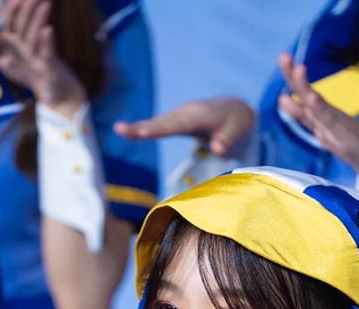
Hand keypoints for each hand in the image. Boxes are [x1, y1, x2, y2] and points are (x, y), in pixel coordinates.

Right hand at [0, 0, 85, 115]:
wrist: (55, 94)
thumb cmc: (35, 71)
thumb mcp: (16, 57)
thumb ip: (1, 42)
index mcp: (11, 47)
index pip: (9, 24)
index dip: (11, 10)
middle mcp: (19, 54)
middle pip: (19, 29)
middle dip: (24, 11)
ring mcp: (33, 61)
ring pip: (32, 38)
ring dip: (37, 20)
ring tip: (45, 2)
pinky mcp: (48, 69)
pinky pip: (47, 53)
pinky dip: (47, 42)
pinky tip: (49, 29)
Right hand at [114, 96, 254, 155]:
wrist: (235, 110)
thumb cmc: (237, 123)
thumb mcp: (238, 132)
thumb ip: (228, 140)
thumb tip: (217, 148)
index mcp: (200, 115)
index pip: (177, 125)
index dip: (159, 129)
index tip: (143, 132)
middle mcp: (186, 112)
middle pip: (162, 122)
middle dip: (142, 127)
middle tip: (120, 129)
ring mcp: (180, 115)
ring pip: (158, 122)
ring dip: (138, 127)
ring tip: (120, 130)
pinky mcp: (176, 120)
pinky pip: (159, 125)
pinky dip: (144, 128)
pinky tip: (128, 131)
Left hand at [277, 52, 358, 178]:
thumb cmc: (357, 148)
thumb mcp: (327, 133)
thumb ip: (309, 118)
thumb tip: (285, 99)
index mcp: (324, 118)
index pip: (304, 97)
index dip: (293, 80)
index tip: (284, 58)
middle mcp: (330, 119)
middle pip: (309, 97)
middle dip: (295, 78)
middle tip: (284, 56)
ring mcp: (339, 128)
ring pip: (319, 108)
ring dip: (308, 89)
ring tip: (299, 69)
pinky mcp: (348, 139)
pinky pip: (332, 125)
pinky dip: (322, 112)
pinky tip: (312, 100)